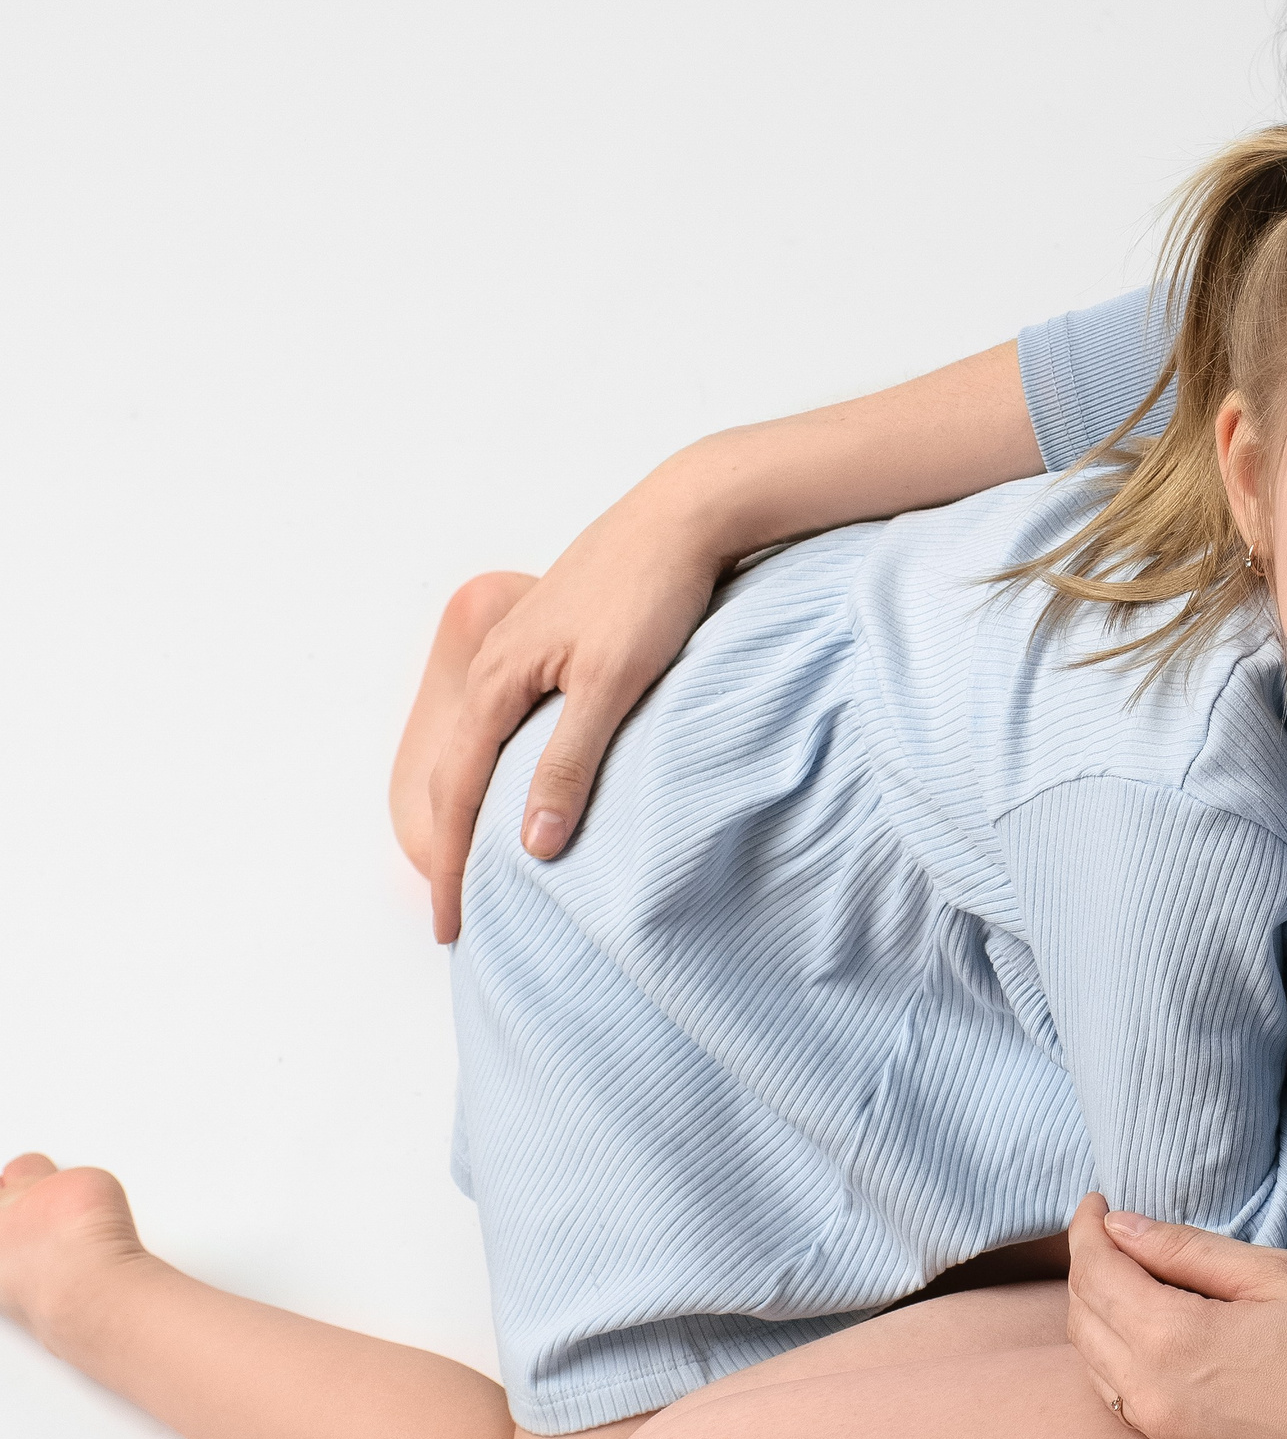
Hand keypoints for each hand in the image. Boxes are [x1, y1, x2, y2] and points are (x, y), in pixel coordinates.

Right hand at [425, 489, 725, 941]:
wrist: (684, 515)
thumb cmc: (651, 591)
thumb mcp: (613, 686)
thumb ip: (570, 764)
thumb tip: (531, 845)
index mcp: (498, 682)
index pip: (459, 794)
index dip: (452, 863)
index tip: (449, 923)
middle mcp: (496, 665)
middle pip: (457, 772)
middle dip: (451, 841)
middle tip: (456, 904)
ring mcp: (522, 649)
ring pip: (482, 744)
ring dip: (475, 803)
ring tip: (481, 855)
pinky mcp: (555, 638)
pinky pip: (510, 718)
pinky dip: (504, 763)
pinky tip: (527, 778)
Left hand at [1064, 1193, 1286, 1438]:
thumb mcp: (1279, 1278)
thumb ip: (1189, 1249)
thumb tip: (1125, 1227)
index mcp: (1173, 1340)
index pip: (1096, 1271)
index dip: (1087, 1228)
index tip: (1097, 1200)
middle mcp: (1154, 1398)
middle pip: (1083, 1320)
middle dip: (1086, 1267)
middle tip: (1111, 1233)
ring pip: (1097, 1369)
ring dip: (1096, 1317)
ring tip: (1128, 1278)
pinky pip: (1127, 1407)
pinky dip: (1120, 1362)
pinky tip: (1153, 1340)